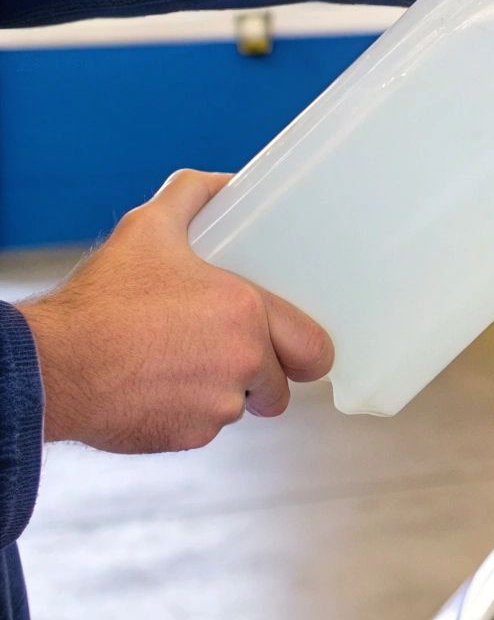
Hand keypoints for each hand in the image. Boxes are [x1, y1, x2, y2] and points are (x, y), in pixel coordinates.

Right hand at [17, 171, 332, 453]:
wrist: (51, 367)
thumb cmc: (100, 301)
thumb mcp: (147, 229)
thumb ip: (192, 196)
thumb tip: (224, 181)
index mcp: (247, 315)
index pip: (315, 350)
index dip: (304, 352)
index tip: (291, 347)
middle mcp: (243, 364)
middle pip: (279, 388)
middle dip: (263, 377)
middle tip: (231, 356)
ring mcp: (217, 408)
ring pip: (240, 407)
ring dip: (222, 393)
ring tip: (181, 366)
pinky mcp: (189, 438)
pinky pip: (204, 429)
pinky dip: (188, 414)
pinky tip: (158, 388)